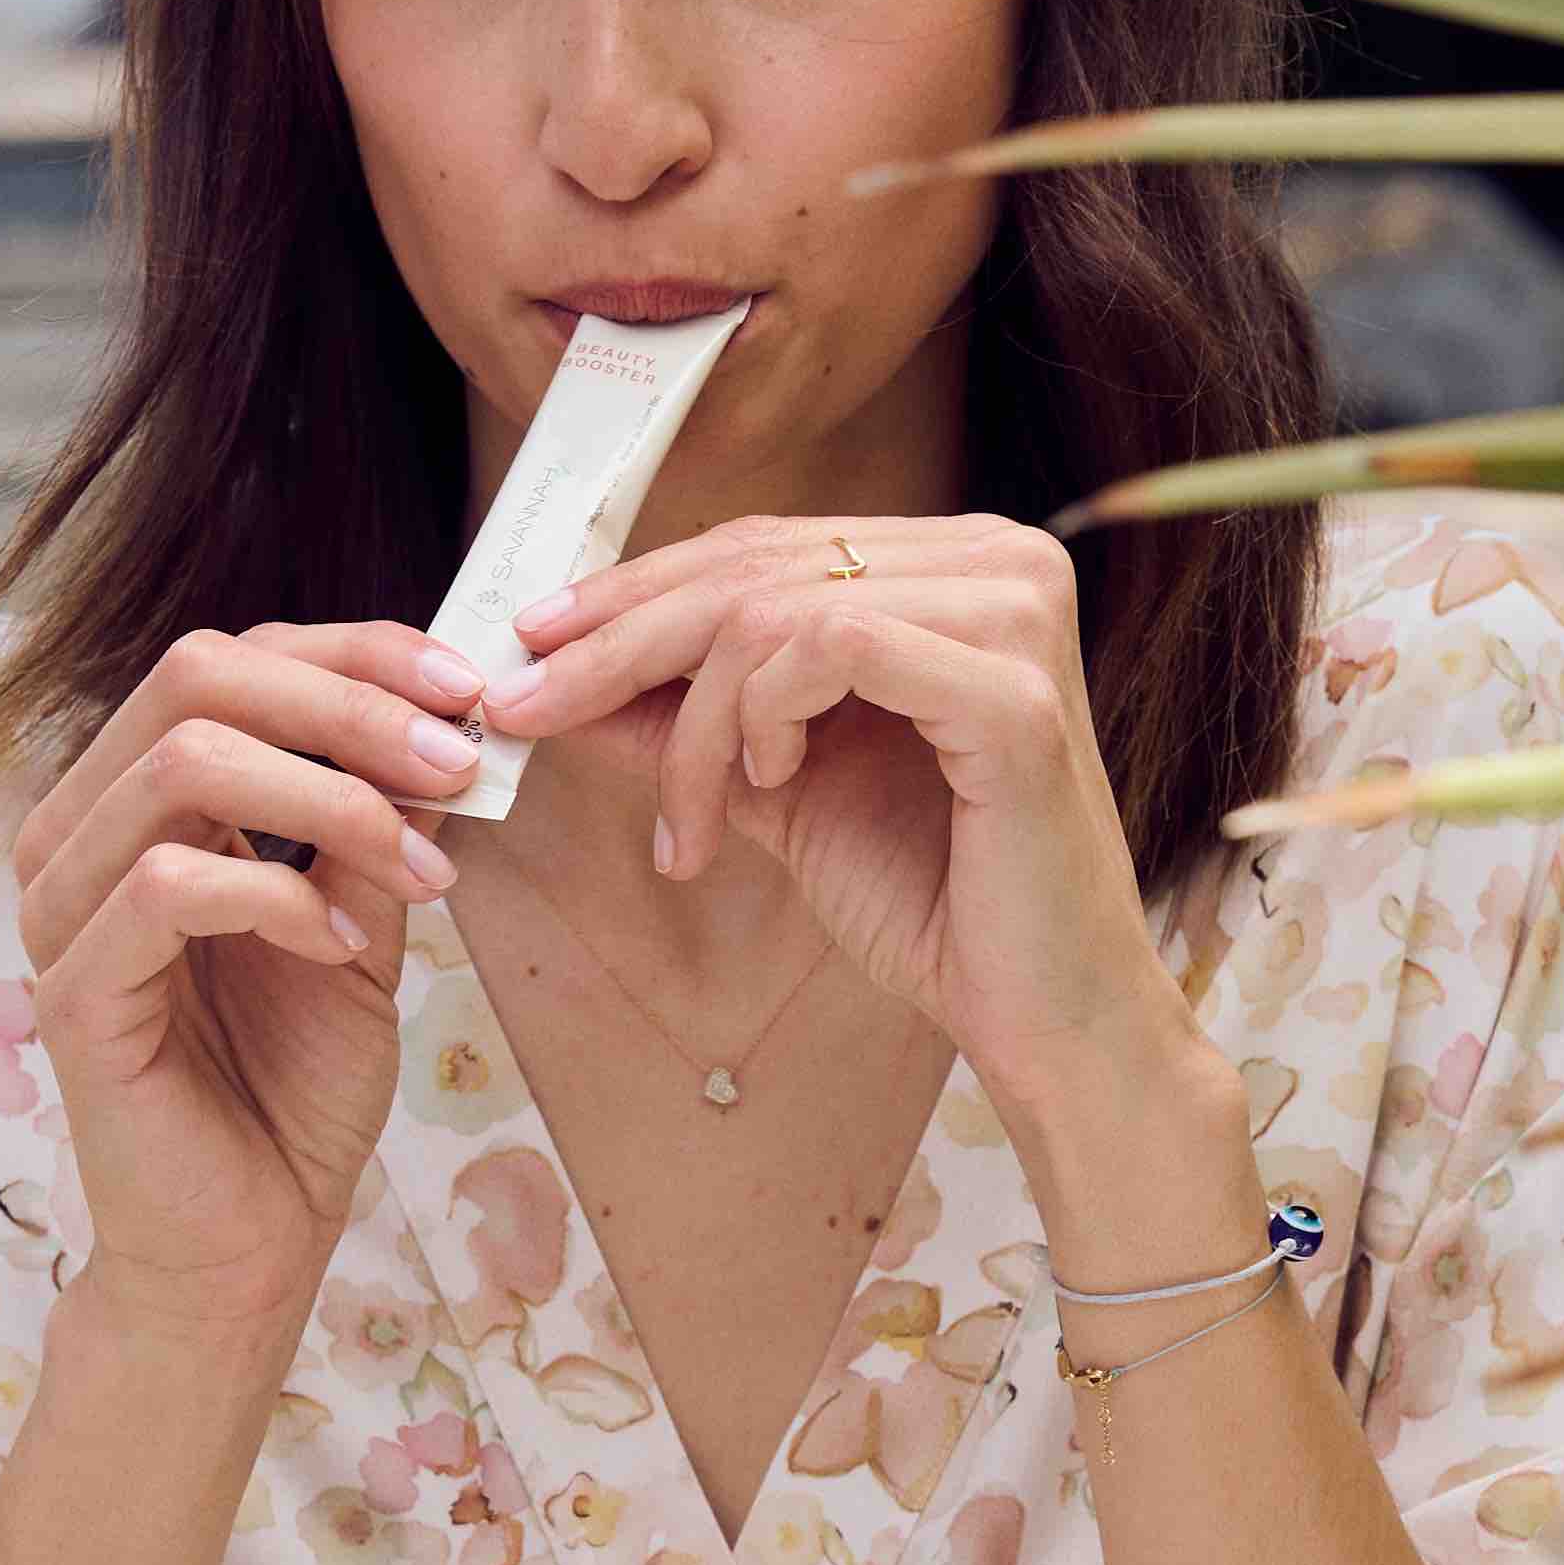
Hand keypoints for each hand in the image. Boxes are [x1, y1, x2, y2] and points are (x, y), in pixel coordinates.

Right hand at [9, 620, 482, 1345]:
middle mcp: (81, 834)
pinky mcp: (73, 993)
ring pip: (184, 765)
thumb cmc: (290, 1088)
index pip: (230, 663)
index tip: (469, 687)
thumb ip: (377, 823)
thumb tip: (447, 713)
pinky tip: (349, 947)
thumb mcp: (361, 924)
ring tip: (423, 869)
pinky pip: (170, 885)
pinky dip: (283, 897)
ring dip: (334, 800)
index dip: (355, 653)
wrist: (248, 1242)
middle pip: (197, 677)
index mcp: (139, 802)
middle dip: (351, 704)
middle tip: (460, 759)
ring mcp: (64, 909)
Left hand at [482, 516, 1184, 1124]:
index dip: (633, 590)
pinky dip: (762, 720)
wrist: (1040, 1017)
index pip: (760, 546)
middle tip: (522, 705)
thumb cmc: (935, 901)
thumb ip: (687, 723)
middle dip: (616, 644)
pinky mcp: (1014, 691)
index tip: (530, 645)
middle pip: (753, 566)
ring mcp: (1015, 616)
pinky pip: (828, 650)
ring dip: (693, 723)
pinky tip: (766, 786)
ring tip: (692, 822)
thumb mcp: (778, 791)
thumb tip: (559, 676)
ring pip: (773, 610)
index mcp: (956, 567)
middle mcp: (1001, 561)